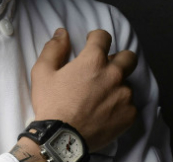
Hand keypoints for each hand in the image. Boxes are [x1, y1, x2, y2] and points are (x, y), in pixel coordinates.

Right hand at [30, 28, 137, 151]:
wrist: (61, 138)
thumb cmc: (51, 104)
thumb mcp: (42, 72)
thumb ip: (54, 48)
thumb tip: (62, 33)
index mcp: (93, 61)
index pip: (104, 36)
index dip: (96, 38)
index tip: (92, 43)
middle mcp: (113, 75)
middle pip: (128, 57)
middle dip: (118, 58)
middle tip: (104, 68)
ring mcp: (124, 95)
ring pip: (127, 82)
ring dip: (117, 85)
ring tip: (100, 96)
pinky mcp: (129, 114)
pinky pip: (129, 104)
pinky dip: (119, 105)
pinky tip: (104, 111)